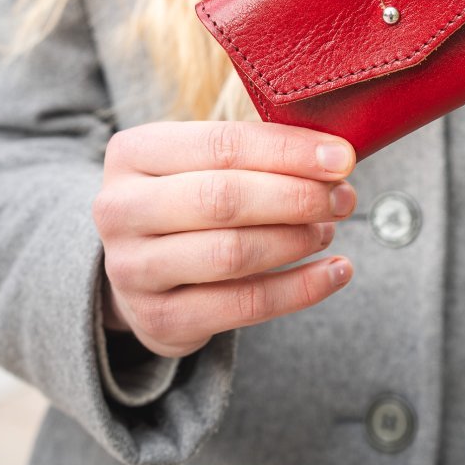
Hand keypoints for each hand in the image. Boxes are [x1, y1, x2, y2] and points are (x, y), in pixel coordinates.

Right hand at [93, 120, 355, 358]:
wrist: (140, 265)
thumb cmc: (187, 194)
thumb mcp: (200, 159)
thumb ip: (255, 150)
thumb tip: (335, 154)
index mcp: (132, 152)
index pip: (222, 143)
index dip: (288, 150)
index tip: (341, 157)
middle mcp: (121, 209)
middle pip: (224, 199)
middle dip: (297, 196)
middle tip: (343, 197)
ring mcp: (132, 270)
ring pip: (232, 254)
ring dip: (296, 240)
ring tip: (329, 229)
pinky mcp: (159, 320)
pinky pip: (244, 306)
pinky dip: (300, 289)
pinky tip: (335, 272)